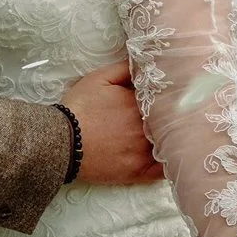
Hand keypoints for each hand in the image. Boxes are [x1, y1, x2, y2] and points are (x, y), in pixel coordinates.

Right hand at [62, 60, 163, 185]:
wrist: (61, 141)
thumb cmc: (79, 108)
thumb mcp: (99, 78)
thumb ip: (125, 69)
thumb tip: (144, 64)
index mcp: (139, 105)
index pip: (164, 100)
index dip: (166, 99)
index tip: (168, 99)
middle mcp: (146, 128)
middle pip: (169, 123)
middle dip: (171, 119)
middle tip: (175, 116)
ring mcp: (143, 152)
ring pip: (168, 145)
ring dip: (171, 139)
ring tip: (173, 136)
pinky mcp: (138, 172)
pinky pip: (163, 171)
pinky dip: (169, 164)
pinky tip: (169, 157)